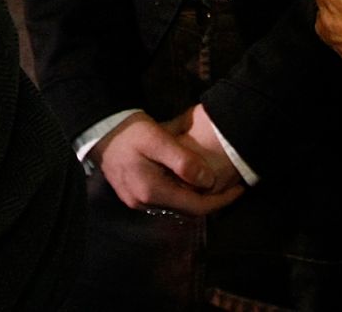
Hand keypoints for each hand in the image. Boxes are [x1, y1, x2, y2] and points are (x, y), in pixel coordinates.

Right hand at [95, 111, 244, 215]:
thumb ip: (182, 161)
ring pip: (176, 207)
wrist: (101, 130)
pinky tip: (190, 180)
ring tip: (216, 183)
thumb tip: (208, 181)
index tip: (240, 189)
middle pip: (186, 210)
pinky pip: (165, 201)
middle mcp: (144, 203)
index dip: (220, 201)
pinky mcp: (134, 195)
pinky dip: (182, 194)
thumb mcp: (158, 139)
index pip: (195, 207)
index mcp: (151, 191)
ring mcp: (137, 202)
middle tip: (232, 185)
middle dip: (211, 200)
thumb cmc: (130, 131)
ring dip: (196, 198)